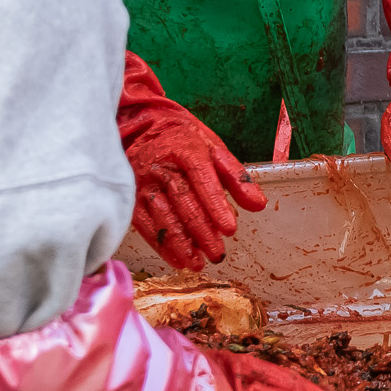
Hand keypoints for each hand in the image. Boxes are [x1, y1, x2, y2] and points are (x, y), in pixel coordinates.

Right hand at [125, 107, 266, 271]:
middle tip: (217, 252)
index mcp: (186, 149)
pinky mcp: (131, 197)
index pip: (202, 178)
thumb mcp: (216, 150)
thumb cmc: (186, 142)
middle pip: (182, 199)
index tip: (229, 228)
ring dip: (180, 242)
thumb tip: (259, 205)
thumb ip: (238, 178)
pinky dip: (161, 245)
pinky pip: (144, 224)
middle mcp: (162, 165)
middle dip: (201, 229)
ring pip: (161, 214)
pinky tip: (177, 260)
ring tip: (197, 262)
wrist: (144, 128)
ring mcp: (143, 182)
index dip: (215, 204)